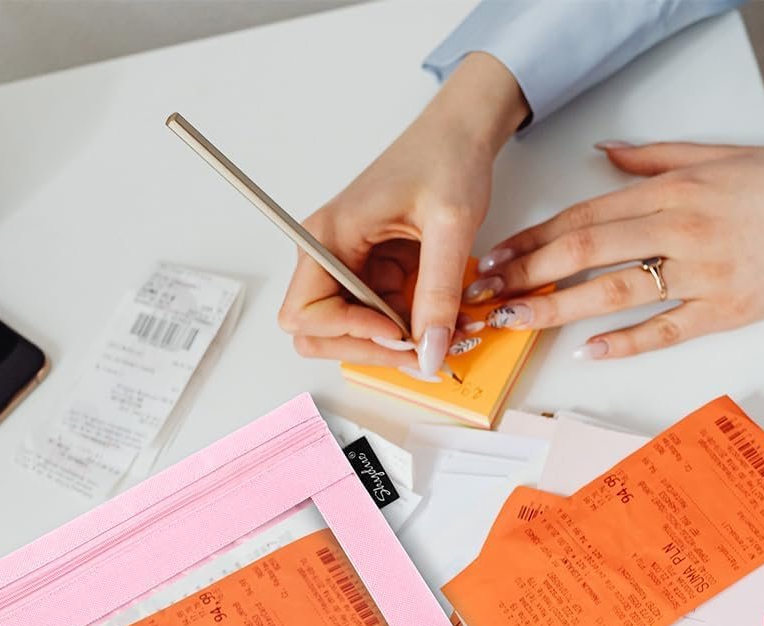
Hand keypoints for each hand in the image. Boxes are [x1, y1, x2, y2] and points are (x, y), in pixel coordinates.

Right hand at [278, 53, 527, 375]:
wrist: (459, 135)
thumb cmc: (445, 159)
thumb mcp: (450, 226)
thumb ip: (438, 293)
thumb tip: (428, 351)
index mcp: (328, 236)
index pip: (304, 313)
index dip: (348, 332)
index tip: (396, 332)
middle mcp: (328, 254)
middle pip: (318, 333)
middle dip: (365, 348)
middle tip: (416, 349)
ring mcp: (348, 267)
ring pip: (350, 332)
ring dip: (390, 343)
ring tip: (436, 333)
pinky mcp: (371, 274)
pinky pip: (377, 319)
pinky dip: (406, 329)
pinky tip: (436, 318)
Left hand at [467, 142, 763, 357]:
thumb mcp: (721, 155)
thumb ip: (656, 157)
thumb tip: (603, 155)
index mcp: (674, 191)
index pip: (585, 215)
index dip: (534, 237)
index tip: (497, 253)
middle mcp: (680, 230)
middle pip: (586, 252)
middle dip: (527, 273)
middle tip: (487, 291)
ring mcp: (702, 274)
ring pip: (615, 293)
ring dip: (558, 308)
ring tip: (516, 320)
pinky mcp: (725, 312)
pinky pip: (667, 330)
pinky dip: (627, 342)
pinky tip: (588, 352)